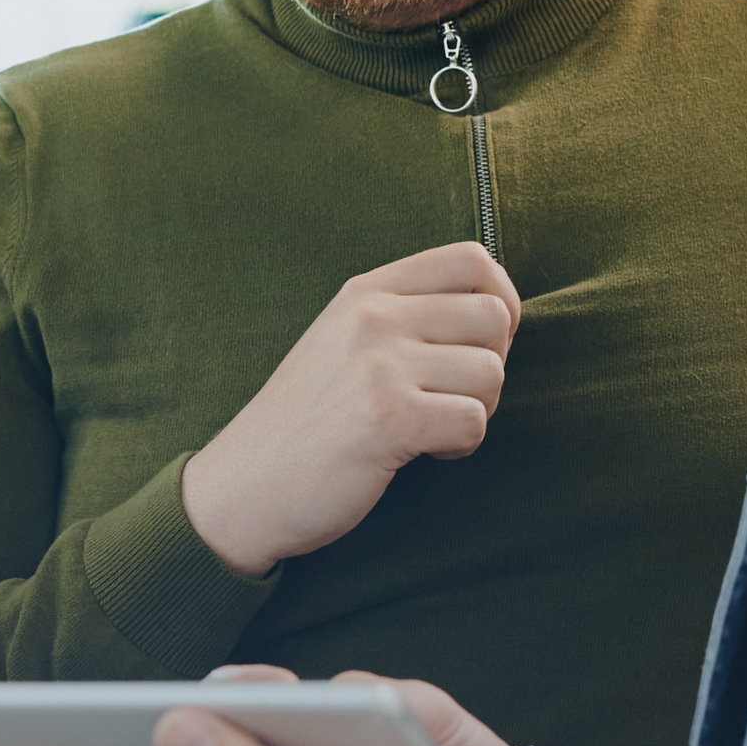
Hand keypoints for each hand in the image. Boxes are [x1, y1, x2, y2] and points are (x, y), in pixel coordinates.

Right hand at [178, 242, 521, 577]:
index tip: (483, 344)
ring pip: (491, 373)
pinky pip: (473, 422)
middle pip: (494, 316)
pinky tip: (422, 453)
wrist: (244, 486)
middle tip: (453, 397)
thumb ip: (404, 316)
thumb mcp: (342, 341)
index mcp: (366, 292)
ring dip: (478, 410)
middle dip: (492, 364)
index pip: (471, 259)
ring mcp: (380, 365)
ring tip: (433, 428)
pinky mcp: (390, 418)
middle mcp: (373, 317)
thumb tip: (496, 315)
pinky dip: (461, 447)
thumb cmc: (305, 422)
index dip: (502, 300)